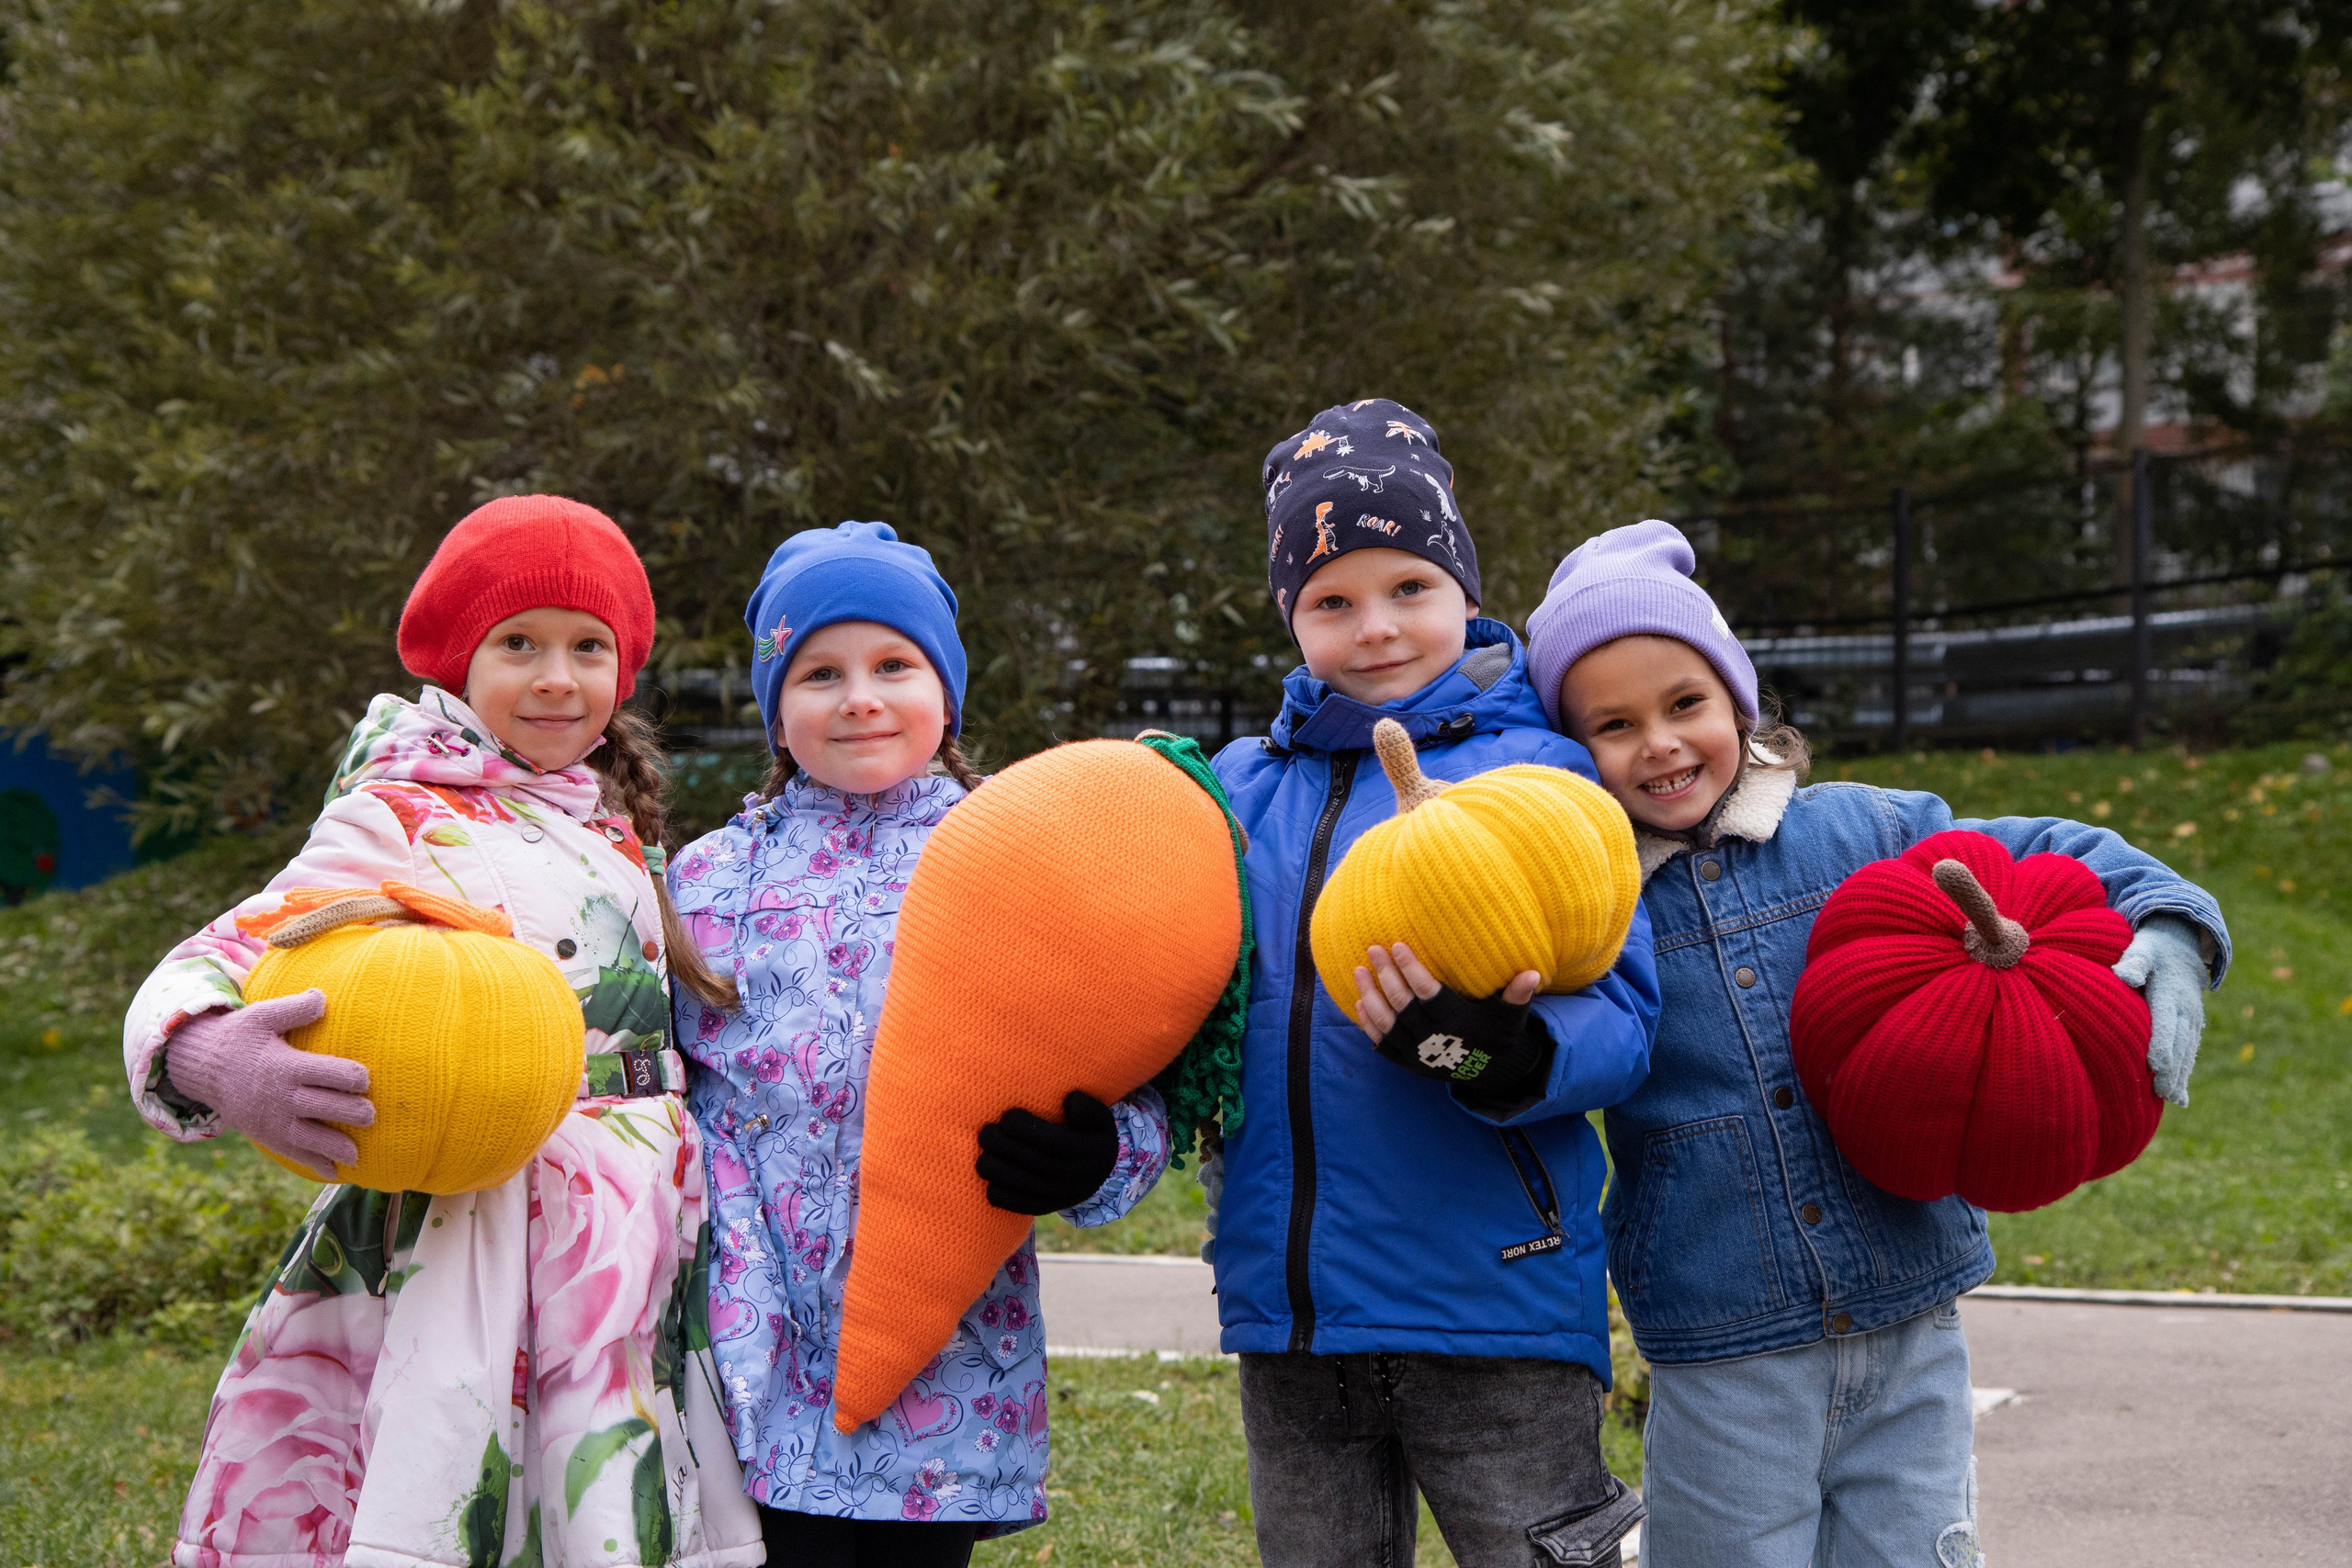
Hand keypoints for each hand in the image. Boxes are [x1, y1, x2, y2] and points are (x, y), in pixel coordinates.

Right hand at [162, 990, 373, 1178]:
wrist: (202, 1068)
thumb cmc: (241, 1037)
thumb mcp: (262, 1016)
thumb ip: (294, 1009)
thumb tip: (323, 997)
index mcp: (285, 1066)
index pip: (325, 1073)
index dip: (349, 1077)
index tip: (365, 1080)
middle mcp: (281, 1096)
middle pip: (322, 1107)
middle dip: (349, 1114)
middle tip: (370, 1116)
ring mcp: (272, 1119)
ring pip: (309, 1137)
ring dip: (334, 1147)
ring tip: (358, 1154)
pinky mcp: (266, 1134)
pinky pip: (291, 1152)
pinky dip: (312, 1163)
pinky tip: (333, 1172)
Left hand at [976, 1090, 1119, 1215]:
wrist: (1100, 1175)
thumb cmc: (1091, 1136)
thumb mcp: (1101, 1119)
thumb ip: (1089, 1108)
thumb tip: (1070, 1100)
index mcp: (1086, 1152)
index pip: (1051, 1141)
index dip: (1024, 1128)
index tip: (1007, 1117)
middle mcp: (1073, 1177)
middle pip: (1032, 1162)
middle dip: (1002, 1146)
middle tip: (986, 1132)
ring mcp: (1059, 1196)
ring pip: (1022, 1185)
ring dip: (996, 1170)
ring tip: (983, 1155)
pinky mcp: (1046, 1208)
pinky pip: (1020, 1205)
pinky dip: (1000, 1195)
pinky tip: (989, 1180)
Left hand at [1354, 943, 1551, 1100]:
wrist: (1490, 1073)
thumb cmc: (1498, 1034)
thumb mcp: (1510, 1015)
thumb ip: (1518, 994)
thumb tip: (1533, 973)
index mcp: (1454, 1021)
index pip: (1427, 992)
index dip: (1411, 969)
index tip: (1398, 946)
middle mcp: (1431, 1037)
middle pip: (1402, 1003)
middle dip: (1386, 974)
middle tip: (1374, 948)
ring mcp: (1416, 1052)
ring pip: (1386, 1021)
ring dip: (1369, 995)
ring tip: (1359, 970)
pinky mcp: (1406, 1062)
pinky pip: (1382, 1042)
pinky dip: (1368, 1024)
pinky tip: (1358, 1003)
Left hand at [2113, 915, 2208, 1106]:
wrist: (2180, 949)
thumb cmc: (2151, 950)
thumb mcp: (2142, 948)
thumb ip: (2134, 961)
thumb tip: (2124, 975)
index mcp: (2171, 992)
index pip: (2166, 1020)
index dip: (2162, 1042)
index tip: (2156, 1064)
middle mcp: (2186, 1010)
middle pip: (2179, 1042)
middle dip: (2171, 1068)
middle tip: (2162, 1092)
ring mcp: (2192, 1021)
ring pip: (2186, 1052)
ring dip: (2179, 1077)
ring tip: (2170, 1099)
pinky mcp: (2191, 1029)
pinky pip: (2189, 1054)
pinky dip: (2184, 1076)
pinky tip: (2178, 1100)